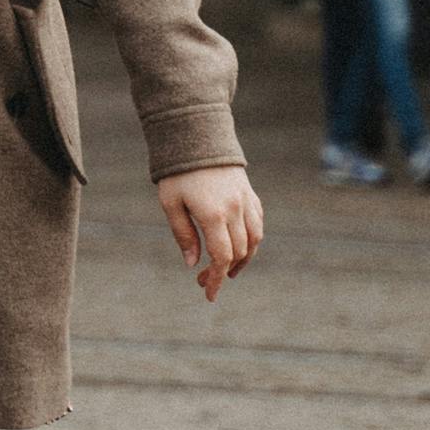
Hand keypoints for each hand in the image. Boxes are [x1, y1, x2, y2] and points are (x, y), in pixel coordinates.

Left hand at [157, 165, 261, 299]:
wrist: (197, 135)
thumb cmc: (178, 171)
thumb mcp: (171, 203)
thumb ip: (183, 235)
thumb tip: (193, 264)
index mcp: (213, 214)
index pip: (222, 257)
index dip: (217, 279)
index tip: (209, 295)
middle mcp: (235, 209)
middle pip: (239, 252)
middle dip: (224, 272)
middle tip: (205, 279)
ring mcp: (246, 200)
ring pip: (254, 240)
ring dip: (243, 259)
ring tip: (228, 270)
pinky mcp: (250, 193)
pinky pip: (258, 223)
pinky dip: (252, 240)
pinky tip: (240, 246)